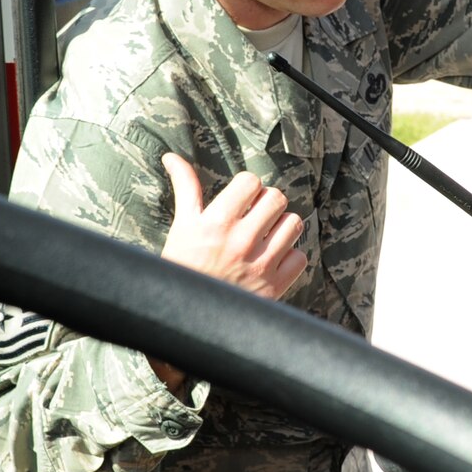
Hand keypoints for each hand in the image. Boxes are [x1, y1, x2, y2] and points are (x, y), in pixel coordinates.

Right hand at [158, 154, 306, 301]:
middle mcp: (241, 241)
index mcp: (217, 222)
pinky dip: (289, 256)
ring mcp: (261, 265)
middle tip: (255, 215)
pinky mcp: (274, 286)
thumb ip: (185, 188)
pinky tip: (272, 259)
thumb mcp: (181, 226)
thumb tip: (172, 156)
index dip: (247, 187)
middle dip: (266, 203)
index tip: (241, 199)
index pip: (250, 182)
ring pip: (294, 224)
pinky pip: (300, 257)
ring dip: (282, 226)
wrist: (187, 314)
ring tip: (266, 235)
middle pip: (276, 198)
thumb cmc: (182, 266)